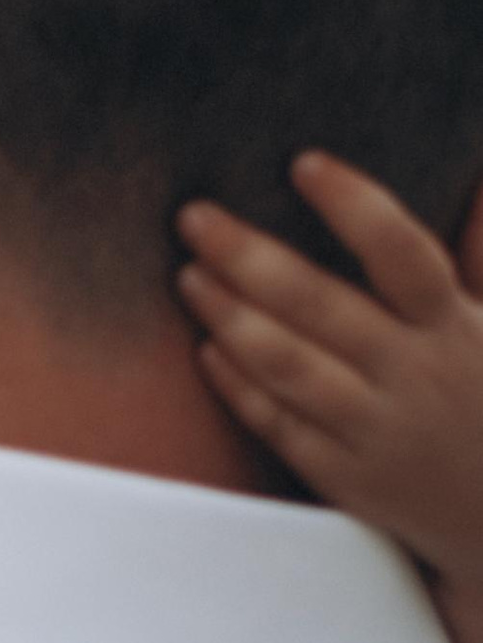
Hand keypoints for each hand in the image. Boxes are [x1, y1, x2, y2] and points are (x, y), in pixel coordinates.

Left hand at [176, 155, 482, 589]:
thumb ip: (481, 255)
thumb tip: (480, 177)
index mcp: (455, 326)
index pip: (402, 253)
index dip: (354, 205)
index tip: (304, 163)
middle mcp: (416, 374)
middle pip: (319, 305)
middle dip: (249, 256)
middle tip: (193, 216)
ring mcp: (378, 431)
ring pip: (289, 366)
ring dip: (230, 316)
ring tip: (188, 275)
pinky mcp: (348, 479)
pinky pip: (280, 426)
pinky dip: (239, 386)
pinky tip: (206, 348)